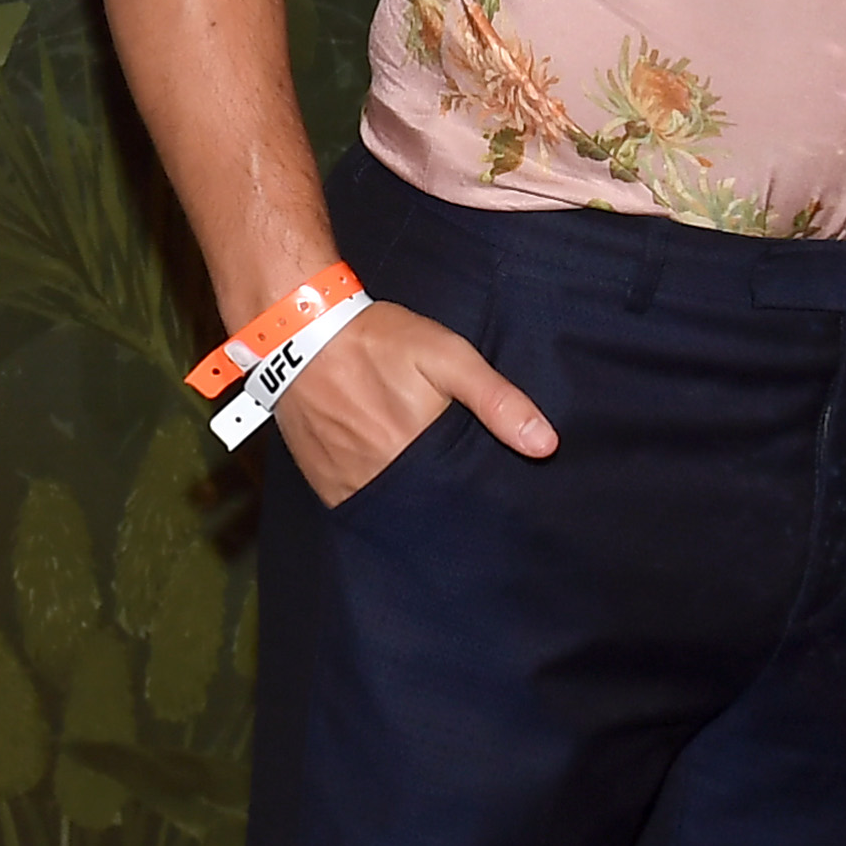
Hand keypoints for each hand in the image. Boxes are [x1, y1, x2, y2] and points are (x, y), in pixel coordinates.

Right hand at [268, 298, 555, 503]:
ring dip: (411, 506)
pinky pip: (359, 507)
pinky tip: (387, 478)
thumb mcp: (447, 356)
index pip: (461, 503)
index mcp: (416, 454)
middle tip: (458, 488)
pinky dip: (376, 499)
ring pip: (392, 515)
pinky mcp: (325, 483)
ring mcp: (348, 485)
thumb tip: (544, 444)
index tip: (493, 499)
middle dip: (446, 507)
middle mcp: (380, 480)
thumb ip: (496, 400)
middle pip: (426, 514)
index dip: (478, 503)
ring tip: (423, 481)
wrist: (301, 330)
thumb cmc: (378, 340)